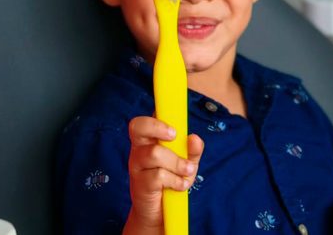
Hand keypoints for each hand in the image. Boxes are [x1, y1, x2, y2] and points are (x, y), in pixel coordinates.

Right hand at [122, 115, 202, 232]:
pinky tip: (180, 186)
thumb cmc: (171, 183)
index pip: (145, 120)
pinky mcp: (140, 184)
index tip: (175, 128)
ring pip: (154, 153)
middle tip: (174, 136)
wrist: (160, 214)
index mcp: (148, 140)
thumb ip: (192, 151)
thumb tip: (195, 138)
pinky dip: (175, 180)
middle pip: (137, 126)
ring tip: (187, 171)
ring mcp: (137, 166)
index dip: (156, 117)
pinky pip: (158, 176)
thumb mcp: (186, 164)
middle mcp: (139, 150)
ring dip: (176, 162)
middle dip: (157, 127)